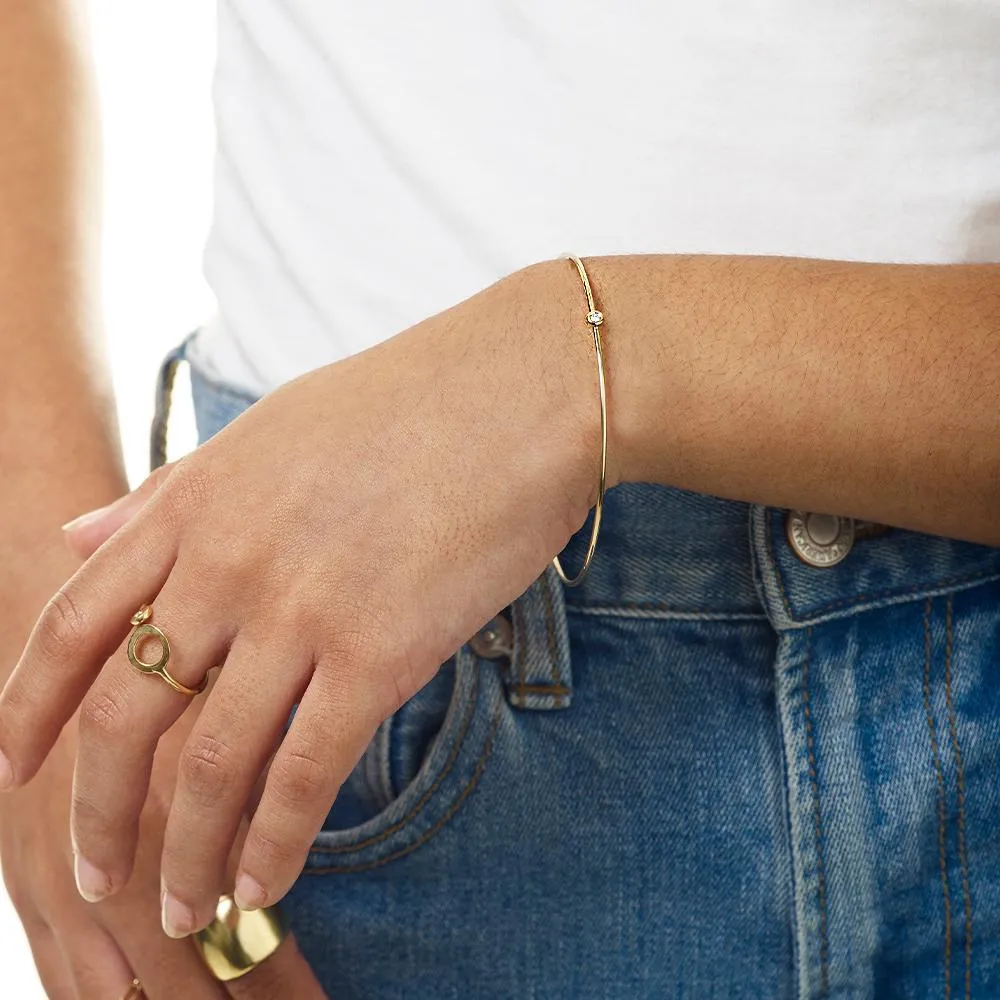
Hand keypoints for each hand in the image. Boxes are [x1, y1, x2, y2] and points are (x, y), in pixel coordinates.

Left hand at [0, 260, 600, 935]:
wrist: (521, 392)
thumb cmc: (405, 404)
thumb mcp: (265, 432)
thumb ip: (168, 492)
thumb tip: (75, 531)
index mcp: (193, 504)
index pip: (73, 627)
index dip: (26, 711)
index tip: (12, 774)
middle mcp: (229, 563)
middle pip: (125, 717)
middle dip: (99, 815)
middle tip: (100, 879)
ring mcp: (301, 609)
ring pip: (211, 765)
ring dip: (186, 855)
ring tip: (183, 912)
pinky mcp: (381, 651)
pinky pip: (308, 772)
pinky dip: (276, 843)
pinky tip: (263, 886)